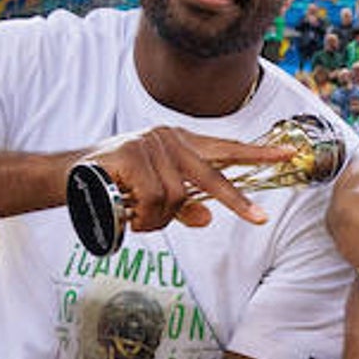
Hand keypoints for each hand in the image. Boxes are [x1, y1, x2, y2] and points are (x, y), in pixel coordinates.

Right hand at [81, 127, 295, 231]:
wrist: (70, 178)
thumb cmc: (115, 186)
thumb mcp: (154, 198)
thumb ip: (182, 205)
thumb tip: (207, 218)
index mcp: (180, 144)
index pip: (225, 147)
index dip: (257, 152)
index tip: (288, 155)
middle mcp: (169, 138)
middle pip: (212, 174)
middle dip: (236, 200)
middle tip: (259, 218)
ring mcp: (150, 143)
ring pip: (175, 198)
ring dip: (157, 220)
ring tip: (136, 218)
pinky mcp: (131, 154)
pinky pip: (153, 200)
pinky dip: (143, 216)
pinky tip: (127, 211)